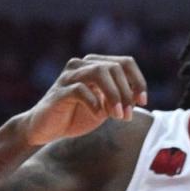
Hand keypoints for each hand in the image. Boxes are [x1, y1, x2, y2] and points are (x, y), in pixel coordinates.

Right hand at [20, 55, 147, 146]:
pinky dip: (94, 103)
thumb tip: (138, 96)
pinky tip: (98, 115)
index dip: (138, 80)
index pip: (124, 62)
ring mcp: (68, 76)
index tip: (143, 101)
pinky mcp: (59, 91)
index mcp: (94, 66)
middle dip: (126, 93)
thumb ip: (119, 99)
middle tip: (127, 116)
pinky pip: (81, 89)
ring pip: (98, 72)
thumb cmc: (76, 115)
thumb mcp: (104, 107)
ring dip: (114, 95)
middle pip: (114, 67)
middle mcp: (81, 65)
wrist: (46, 128)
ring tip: (118, 116)